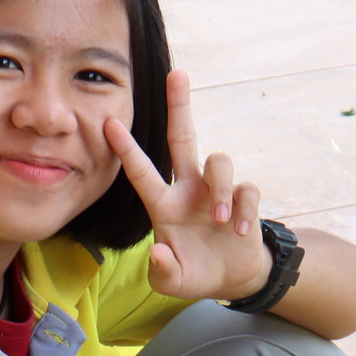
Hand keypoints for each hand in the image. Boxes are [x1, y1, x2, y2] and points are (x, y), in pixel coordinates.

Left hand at [105, 69, 271, 302]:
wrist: (232, 278)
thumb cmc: (193, 273)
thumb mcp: (171, 282)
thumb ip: (161, 272)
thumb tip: (159, 254)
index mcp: (164, 205)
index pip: (142, 172)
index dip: (125, 149)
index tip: (108, 122)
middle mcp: (189, 189)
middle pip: (183, 137)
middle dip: (180, 106)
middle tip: (177, 73)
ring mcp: (217, 192)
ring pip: (219, 162)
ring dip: (220, 189)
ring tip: (221, 220)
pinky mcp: (243, 200)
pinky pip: (246, 190)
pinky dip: (244, 209)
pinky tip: (239, 231)